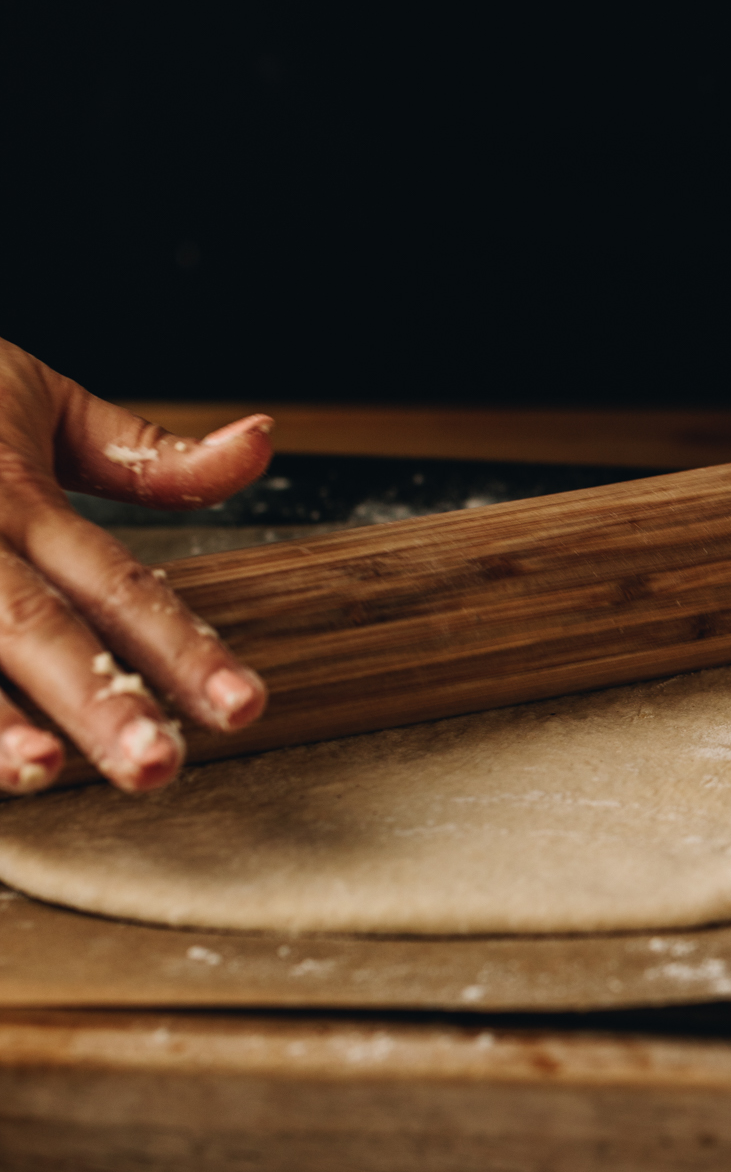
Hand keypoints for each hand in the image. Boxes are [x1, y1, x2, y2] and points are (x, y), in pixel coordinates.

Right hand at [0, 337, 273, 793]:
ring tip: (40, 773)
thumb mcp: (41, 398)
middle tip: (157, 766)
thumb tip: (264, 441)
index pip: (115, 581)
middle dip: (95, 699)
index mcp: (15, 493)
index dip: (182, 646)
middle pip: (33, 624)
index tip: (243, 708)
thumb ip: (149, 453)